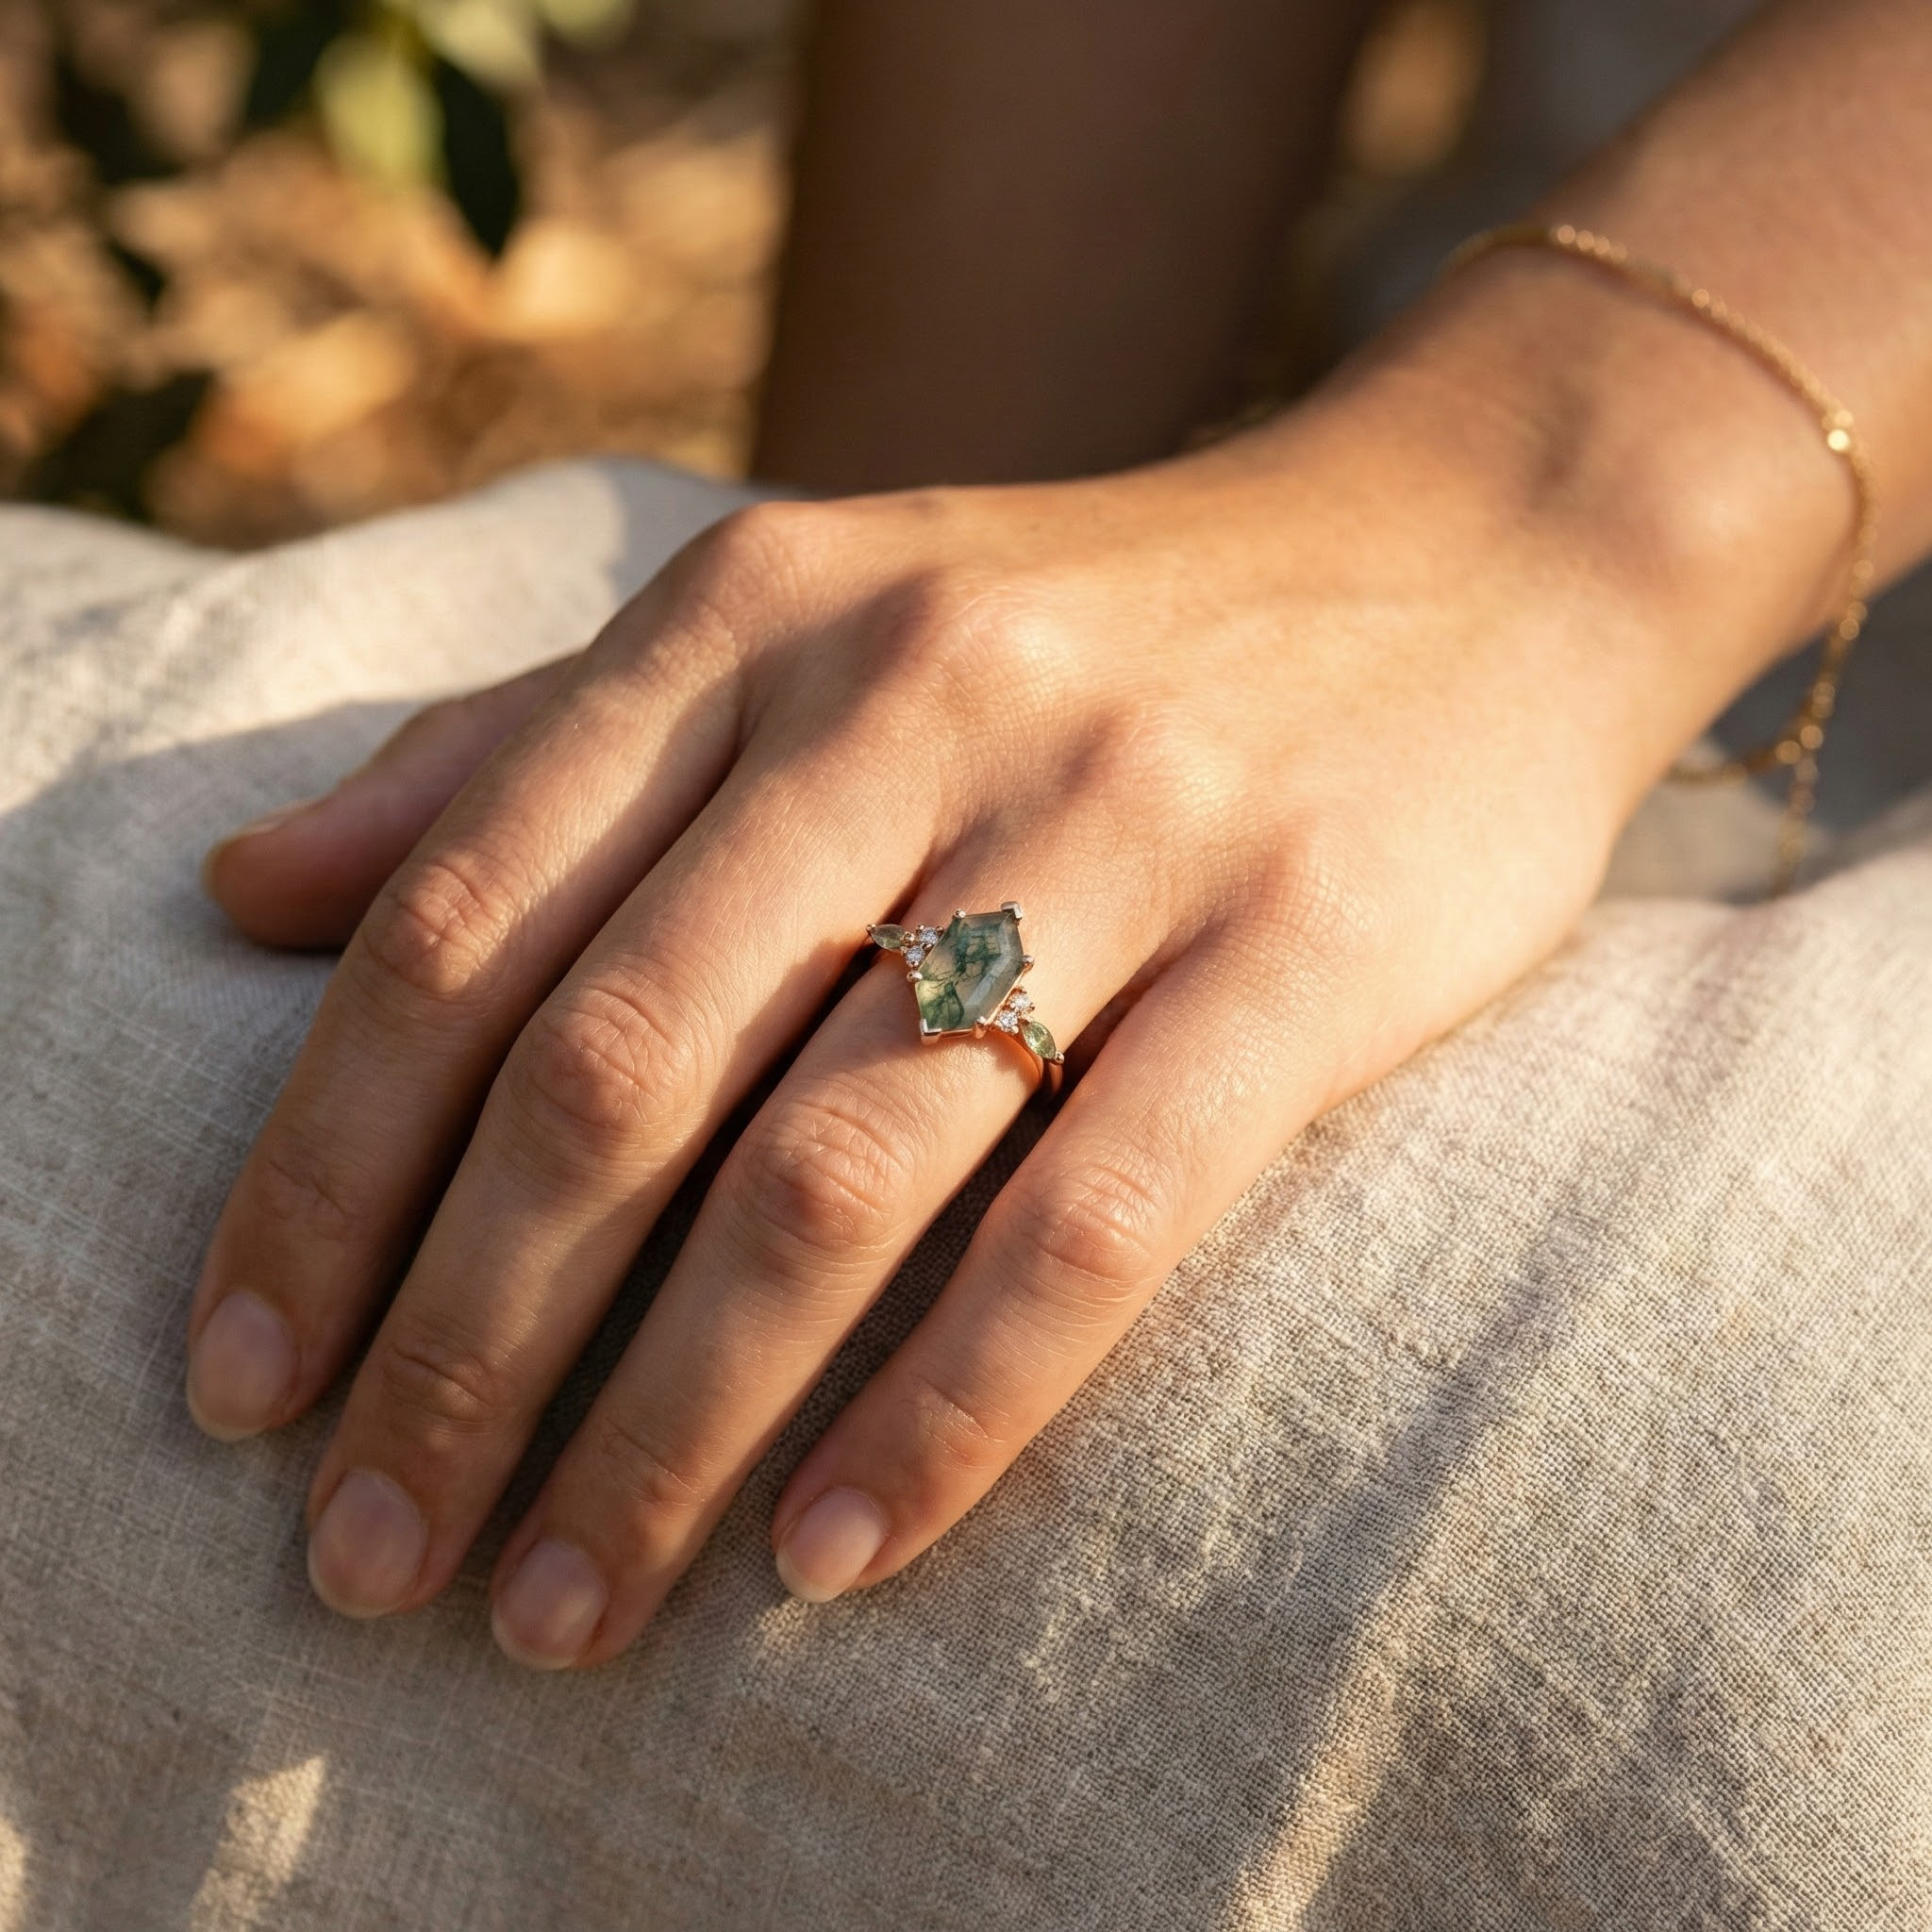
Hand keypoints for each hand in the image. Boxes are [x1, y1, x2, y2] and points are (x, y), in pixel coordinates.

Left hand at [186, 362, 1687, 1669]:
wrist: (1473, 545)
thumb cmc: (1096, 625)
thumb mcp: (799, 623)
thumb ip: (525, 750)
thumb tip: (248, 894)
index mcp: (758, 619)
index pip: (464, 926)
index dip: (324, 1175)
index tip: (239, 1387)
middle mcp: (914, 699)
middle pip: (618, 1071)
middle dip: (460, 1345)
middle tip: (364, 1556)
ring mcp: (1121, 819)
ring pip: (836, 1171)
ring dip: (671, 1421)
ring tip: (568, 1601)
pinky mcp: (1303, 943)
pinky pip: (1095, 1217)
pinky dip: (950, 1407)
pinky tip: (833, 1551)